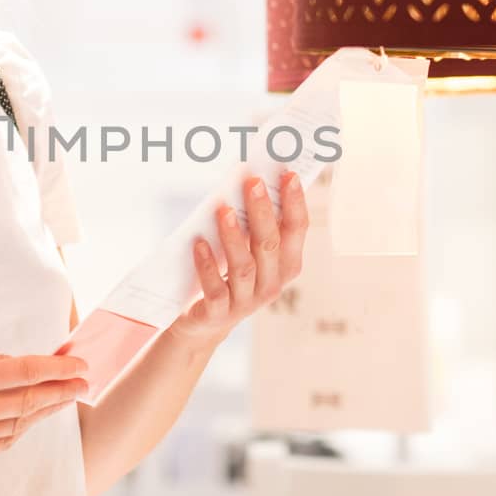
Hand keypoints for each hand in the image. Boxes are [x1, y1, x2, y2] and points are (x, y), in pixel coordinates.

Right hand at [0, 346, 88, 468]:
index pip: (26, 372)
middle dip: (62, 392)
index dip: (58, 369)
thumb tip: (29, 366)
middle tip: (85, 385)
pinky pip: (3, 442)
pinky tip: (32, 417)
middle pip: (30, 401)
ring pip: (20, 424)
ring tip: (62, 399)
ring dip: (44, 411)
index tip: (81, 366)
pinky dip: (20, 428)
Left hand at [171, 171, 308, 341]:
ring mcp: (246, 301)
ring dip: (234, 237)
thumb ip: (252, 223)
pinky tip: (198, 244)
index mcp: (286, 264)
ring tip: (223, 211)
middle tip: (253, 183)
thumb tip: (247, 180)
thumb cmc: (228, 273)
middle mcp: (272, 284)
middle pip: (270, 245)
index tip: (288, 175)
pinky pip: (215, 288)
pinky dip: (207, 265)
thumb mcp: (246, 249)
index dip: (295, 203)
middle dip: (263, 212)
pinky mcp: (220, 313)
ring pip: (244, 266)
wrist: (205, 321)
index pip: (297, 231)